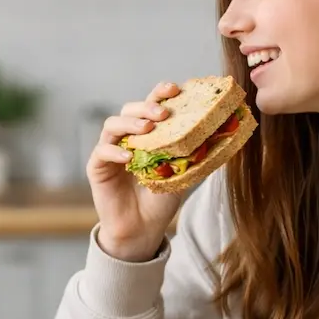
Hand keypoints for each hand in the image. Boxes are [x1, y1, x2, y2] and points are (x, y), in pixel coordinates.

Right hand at [89, 82, 185, 261]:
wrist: (143, 228)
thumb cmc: (160, 200)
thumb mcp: (183, 173)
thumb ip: (194, 154)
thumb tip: (221, 134)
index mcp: (147, 134)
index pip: (151, 106)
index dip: (160, 93)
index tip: (175, 89)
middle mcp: (127, 137)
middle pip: (130, 110)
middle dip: (146, 106)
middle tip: (163, 113)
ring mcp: (110, 150)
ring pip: (112, 124)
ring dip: (130, 123)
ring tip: (147, 129)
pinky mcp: (97, 167)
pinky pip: (102, 151)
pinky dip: (114, 150)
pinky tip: (128, 156)